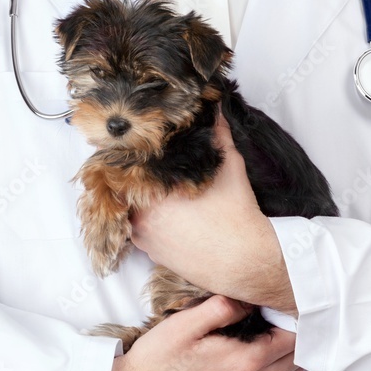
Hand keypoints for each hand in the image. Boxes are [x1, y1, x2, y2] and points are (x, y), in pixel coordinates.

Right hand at [103, 295, 303, 370]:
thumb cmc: (156, 360)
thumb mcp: (184, 324)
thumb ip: (222, 307)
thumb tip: (250, 299)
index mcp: (245, 361)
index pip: (293, 333)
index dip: (287, 312)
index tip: (271, 296)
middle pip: (298, 353)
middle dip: (293, 329)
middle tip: (270, 308)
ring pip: (291, 370)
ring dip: (287, 348)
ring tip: (265, 325)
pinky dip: (278, 363)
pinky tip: (255, 346)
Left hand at [130, 112, 295, 313]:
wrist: (245, 262)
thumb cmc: (237, 214)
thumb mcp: (228, 167)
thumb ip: (217, 135)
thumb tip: (214, 108)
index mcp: (153, 191)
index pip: (126, 166)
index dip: (130, 156)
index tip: (138, 148)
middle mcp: (140, 215)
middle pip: (124, 189)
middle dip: (134, 178)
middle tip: (147, 169)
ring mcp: (141, 236)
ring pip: (129, 209)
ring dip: (138, 200)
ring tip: (156, 190)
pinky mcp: (149, 253)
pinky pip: (137, 230)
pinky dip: (145, 220)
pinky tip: (162, 213)